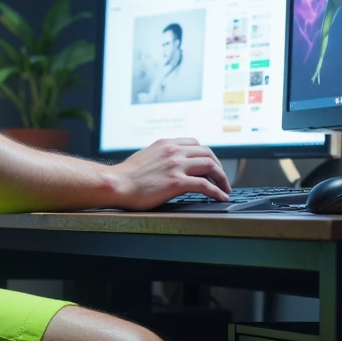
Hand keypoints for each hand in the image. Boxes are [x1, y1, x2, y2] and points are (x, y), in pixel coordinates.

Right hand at [109, 138, 230, 208]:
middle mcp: (173, 151)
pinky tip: (220, 197)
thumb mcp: (147, 156)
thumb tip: (172, 165)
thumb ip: (162, 157)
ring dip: (221, 178)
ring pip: (210, 166)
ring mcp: (176, 165)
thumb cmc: (127, 175)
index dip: (207, 155)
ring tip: (225, 188)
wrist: (116, 184)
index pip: (195, 144)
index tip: (211, 165)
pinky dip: (217, 191)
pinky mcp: (176, 182)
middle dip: (218, 166)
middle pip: (207, 153)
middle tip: (222, 178)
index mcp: (166, 144)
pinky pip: (205, 185)